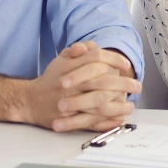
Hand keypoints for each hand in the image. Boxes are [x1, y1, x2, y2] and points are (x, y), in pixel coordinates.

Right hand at [20, 41, 141, 132]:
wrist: (30, 101)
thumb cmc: (50, 79)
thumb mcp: (61, 60)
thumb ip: (76, 51)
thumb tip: (90, 46)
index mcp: (69, 68)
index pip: (96, 58)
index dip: (114, 60)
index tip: (126, 64)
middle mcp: (70, 85)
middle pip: (102, 82)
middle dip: (123, 83)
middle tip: (137, 85)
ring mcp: (70, 103)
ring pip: (98, 103)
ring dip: (118, 104)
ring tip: (131, 104)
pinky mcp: (69, 120)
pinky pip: (91, 121)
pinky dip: (106, 121)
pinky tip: (118, 118)